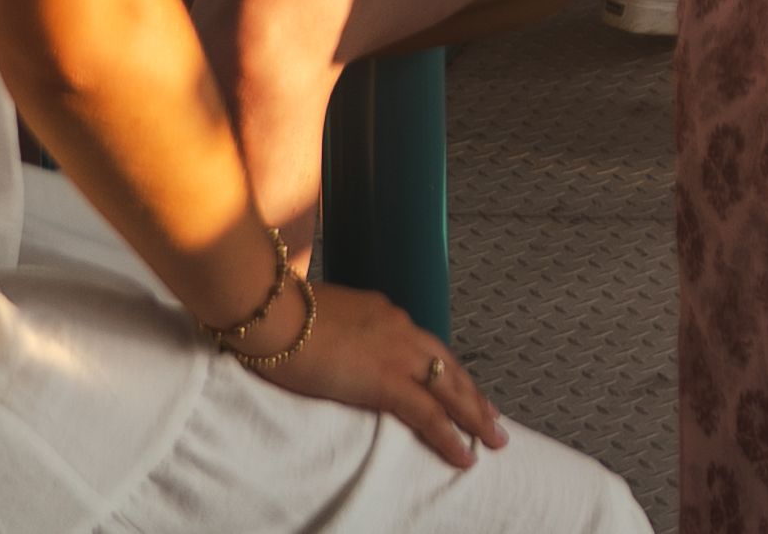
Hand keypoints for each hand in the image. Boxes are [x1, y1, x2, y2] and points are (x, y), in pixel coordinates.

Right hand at [257, 272, 502, 466]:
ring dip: (475, 417)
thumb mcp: (318, 315)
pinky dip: (449, 436)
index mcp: (384, 313)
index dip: (445, 369)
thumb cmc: (279, 314)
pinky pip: (428, 414)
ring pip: (450, 390)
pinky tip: (464, 456)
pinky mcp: (386, 382)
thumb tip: (331, 340)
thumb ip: (336, 329)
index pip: (425, 345)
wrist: (272, 312)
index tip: (459, 386)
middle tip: (494, 418)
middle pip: (449, 366)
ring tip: (494, 439)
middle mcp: (401, 329)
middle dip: (473, 394)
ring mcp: (399, 354)